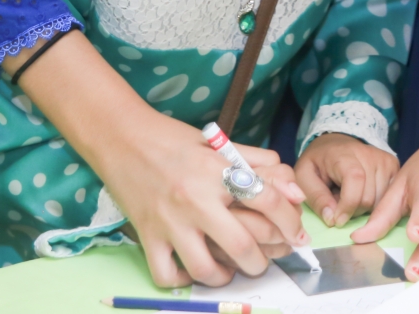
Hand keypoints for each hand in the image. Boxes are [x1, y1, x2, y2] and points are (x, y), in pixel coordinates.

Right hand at [97, 114, 308, 287]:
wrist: (121, 136)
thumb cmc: (172, 139)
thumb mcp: (218, 144)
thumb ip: (257, 162)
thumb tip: (292, 186)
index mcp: (217, 171)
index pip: (266, 199)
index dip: (290, 220)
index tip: (297, 234)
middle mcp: (195, 199)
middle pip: (242, 246)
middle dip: (262, 262)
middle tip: (264, 260)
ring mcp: (169, 221)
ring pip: (205, 269)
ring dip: (225, 277)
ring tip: (231, 270)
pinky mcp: (147, 236)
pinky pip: (167, 275)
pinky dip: (183, 281)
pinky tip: (193, 270)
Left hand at [296, 133, 398, 227]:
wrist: (335, 144)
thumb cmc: (318, 162)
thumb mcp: (304, 177)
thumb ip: (316, 197)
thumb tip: (332, 219)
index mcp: (344, 153)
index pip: (355, 180)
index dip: (347, 206)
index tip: (336, 220)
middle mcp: (369, 154)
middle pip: (368, 198)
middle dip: (352, 211)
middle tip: (338, 203)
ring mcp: (384, 160)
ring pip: (380, 202)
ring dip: (364, 209)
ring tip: (350, 197)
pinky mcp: (394, 167)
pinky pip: (389, 198)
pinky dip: (376, 204)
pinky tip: (362, 195)